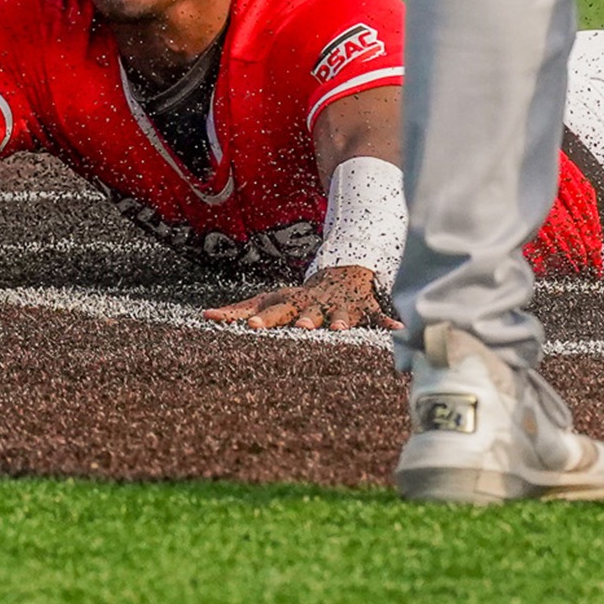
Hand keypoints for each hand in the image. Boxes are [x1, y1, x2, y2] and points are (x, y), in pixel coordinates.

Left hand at [204, 265, 400, 330]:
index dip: (264, 318)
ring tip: (342, 331)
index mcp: (293, 303)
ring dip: (342, 321)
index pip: (275, 311)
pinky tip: (397, 331)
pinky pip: (377, 316)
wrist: (342, 272)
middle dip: (305, 319)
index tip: (252, 327)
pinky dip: (387, 323)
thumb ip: (240, 309)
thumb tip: (205, 315)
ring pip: (342, 315)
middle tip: (302, 328)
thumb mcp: (271, 299)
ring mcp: (340, 305)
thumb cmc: (300, 296)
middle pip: (308, 312)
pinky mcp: (363, 308)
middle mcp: (316, 304)